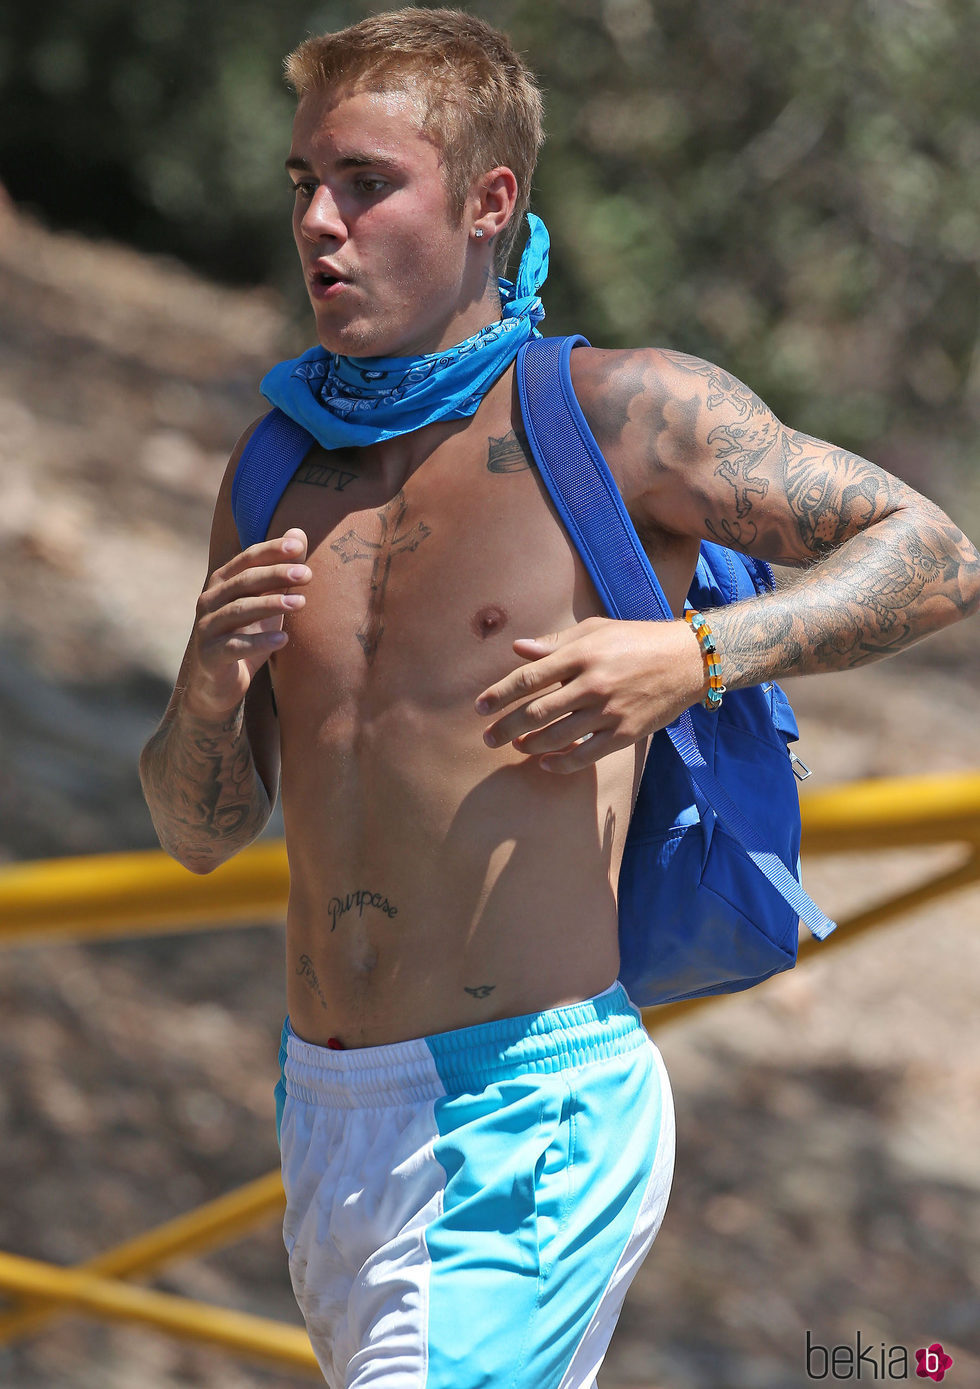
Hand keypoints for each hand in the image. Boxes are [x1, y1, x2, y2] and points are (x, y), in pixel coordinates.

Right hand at [184, 529, 311, 719]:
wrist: (218, 684)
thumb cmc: (245, 636)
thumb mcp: (266, 602)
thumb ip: (281, 571)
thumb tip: (299, 532)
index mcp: (222, 583)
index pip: (247, 559)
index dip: (271, 551)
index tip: (298, 546)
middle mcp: (209, 601)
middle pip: (244, 582)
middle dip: (276, 575)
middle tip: (307, 574)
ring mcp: (207, 629)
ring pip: (239, 611)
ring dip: (271, 604)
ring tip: (301, 603)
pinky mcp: (210, 657)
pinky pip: (235, 646)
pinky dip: (259, 642)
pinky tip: (284, 640)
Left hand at [474, 615, 705, 772]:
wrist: (687, 660)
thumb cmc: (637, 640)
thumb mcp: (596, 630)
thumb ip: (556, 642)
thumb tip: (518, 648)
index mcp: (582, 655)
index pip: (529, 678)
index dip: (500, 695)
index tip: (480, 707)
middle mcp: (593, 684)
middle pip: (537, 713)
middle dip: (506, 728)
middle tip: (487, 738)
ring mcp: (609, 712)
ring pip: (557, 737)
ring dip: (529, 746)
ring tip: (516, 747)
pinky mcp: (625, 734)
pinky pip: (586, 755)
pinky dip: (561, 763)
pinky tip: (546, 763)